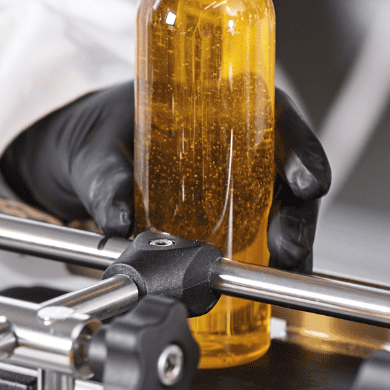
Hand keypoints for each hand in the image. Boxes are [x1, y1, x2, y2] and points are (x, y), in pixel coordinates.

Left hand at [0, 81, 330, 272]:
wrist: (82, 159)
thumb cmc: (98, 133)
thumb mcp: (96, 149)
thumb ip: (106, 178)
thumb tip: (117, 217)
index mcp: (220, 105)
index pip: (279, 119)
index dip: (301, 151)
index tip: (306, 183)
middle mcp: (239, 143)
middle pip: (288, 174)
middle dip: (297, 214)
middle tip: (287, 247)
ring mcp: (237, 183)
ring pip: (279, 211)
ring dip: (287, 245)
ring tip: (282, 273)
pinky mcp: (226, 217)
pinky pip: (254, 238)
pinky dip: (262, 263)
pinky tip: (262, 284)